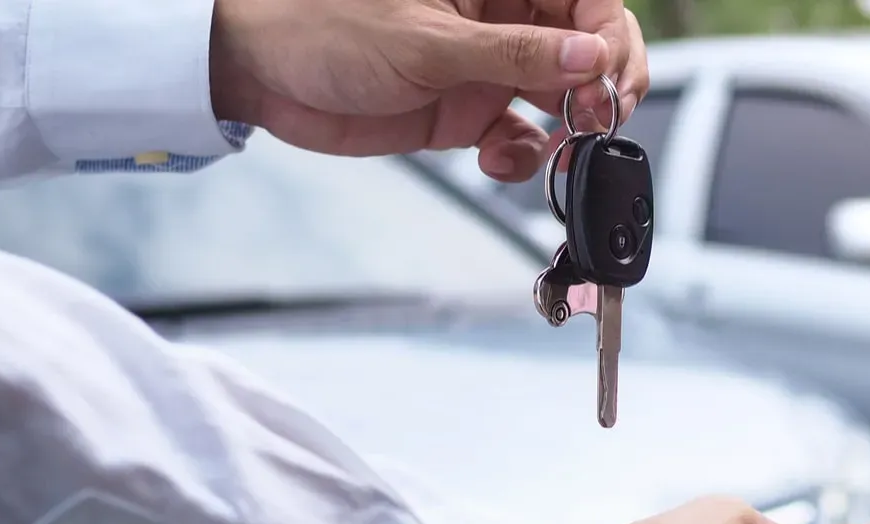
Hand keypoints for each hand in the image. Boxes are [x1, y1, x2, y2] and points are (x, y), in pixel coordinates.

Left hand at [209, 0, 648, 179]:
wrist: (259, 74)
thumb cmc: (322, 27)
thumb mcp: (427, 42)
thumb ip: (512, 54)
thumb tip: (587, 57)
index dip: (610, 34)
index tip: (609, 73)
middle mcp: (497, 17)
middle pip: (583, 47)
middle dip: (600, 85)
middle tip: (596, 117)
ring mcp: (484, 65)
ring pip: (558, 95)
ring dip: (567, 127)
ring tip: (560, 145)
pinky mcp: (465, 110)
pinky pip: (518, 136)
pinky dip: (521, 156)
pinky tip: (501, 160)